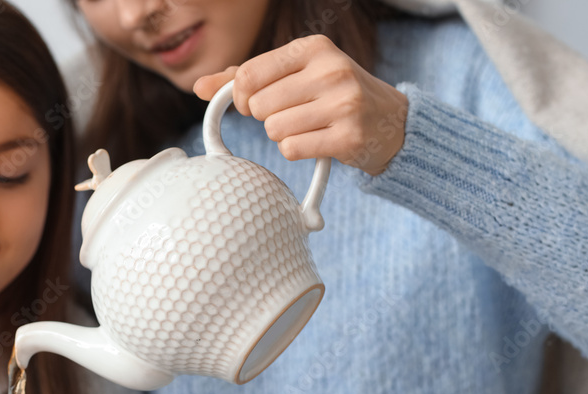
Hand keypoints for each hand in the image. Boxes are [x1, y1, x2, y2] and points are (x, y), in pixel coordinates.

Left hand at [194, 34, 408, 176]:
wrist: (390, 122)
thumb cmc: (331, 95)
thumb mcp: (295, 74)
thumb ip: (244, 78)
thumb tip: (197, 87)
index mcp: (313, 48)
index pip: (248, 74)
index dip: (241, 96)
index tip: (253, 103)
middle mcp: (330, 70)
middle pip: (259, 105)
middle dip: (266, 118)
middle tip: (290, 115)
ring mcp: (343, 103)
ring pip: (274, 129)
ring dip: (282, 135)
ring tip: (308, 127)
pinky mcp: (348, 136)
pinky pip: (291, 149)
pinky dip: (296, 151)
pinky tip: (317, 142)